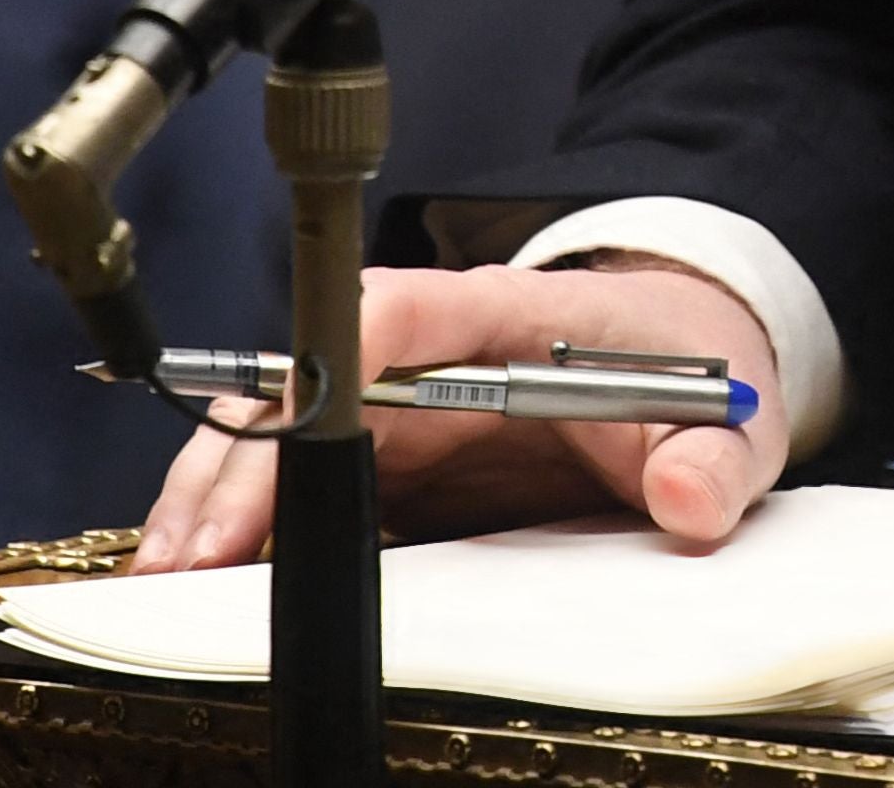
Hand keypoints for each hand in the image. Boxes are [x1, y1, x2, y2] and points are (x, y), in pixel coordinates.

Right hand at [130, 260, 786, 570]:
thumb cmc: (686, 365)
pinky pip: (302, 486)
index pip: (407, 310)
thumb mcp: (726, 413)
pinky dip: (243, 528)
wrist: (682, 348)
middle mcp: (431, 352)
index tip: (296, 412)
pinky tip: (202, 584)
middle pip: (308, 383)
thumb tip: (690, 499)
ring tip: (166, 575)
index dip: (338, 351)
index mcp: (505, 314)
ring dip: (217, 496)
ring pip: (279, 431)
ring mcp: (399, 407)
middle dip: (243, 460)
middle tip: (195, 551)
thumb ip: (715, 458)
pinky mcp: (389, 460)